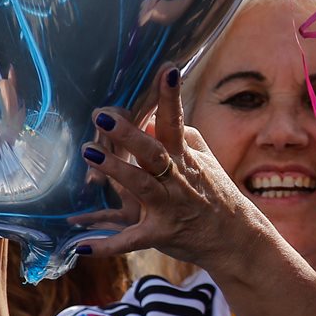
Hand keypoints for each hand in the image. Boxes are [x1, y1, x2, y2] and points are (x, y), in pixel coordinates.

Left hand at [70, 65, 265, 271]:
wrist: (235, 238)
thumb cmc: (215, 194)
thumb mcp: (205, 161)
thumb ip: (183, 137)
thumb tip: (155, 118)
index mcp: (186, 158)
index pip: (176, 121)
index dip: (171, 97)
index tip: (167, 70)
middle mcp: (178, 179)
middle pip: (153, 151)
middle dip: (129, 134)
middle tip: (104, 116)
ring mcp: (169, 207)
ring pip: (141, 186)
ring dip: (115, 170)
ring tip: (89, 152)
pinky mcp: (160, 234)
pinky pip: (130, 240)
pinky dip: (105, 245)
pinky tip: (80, 246)